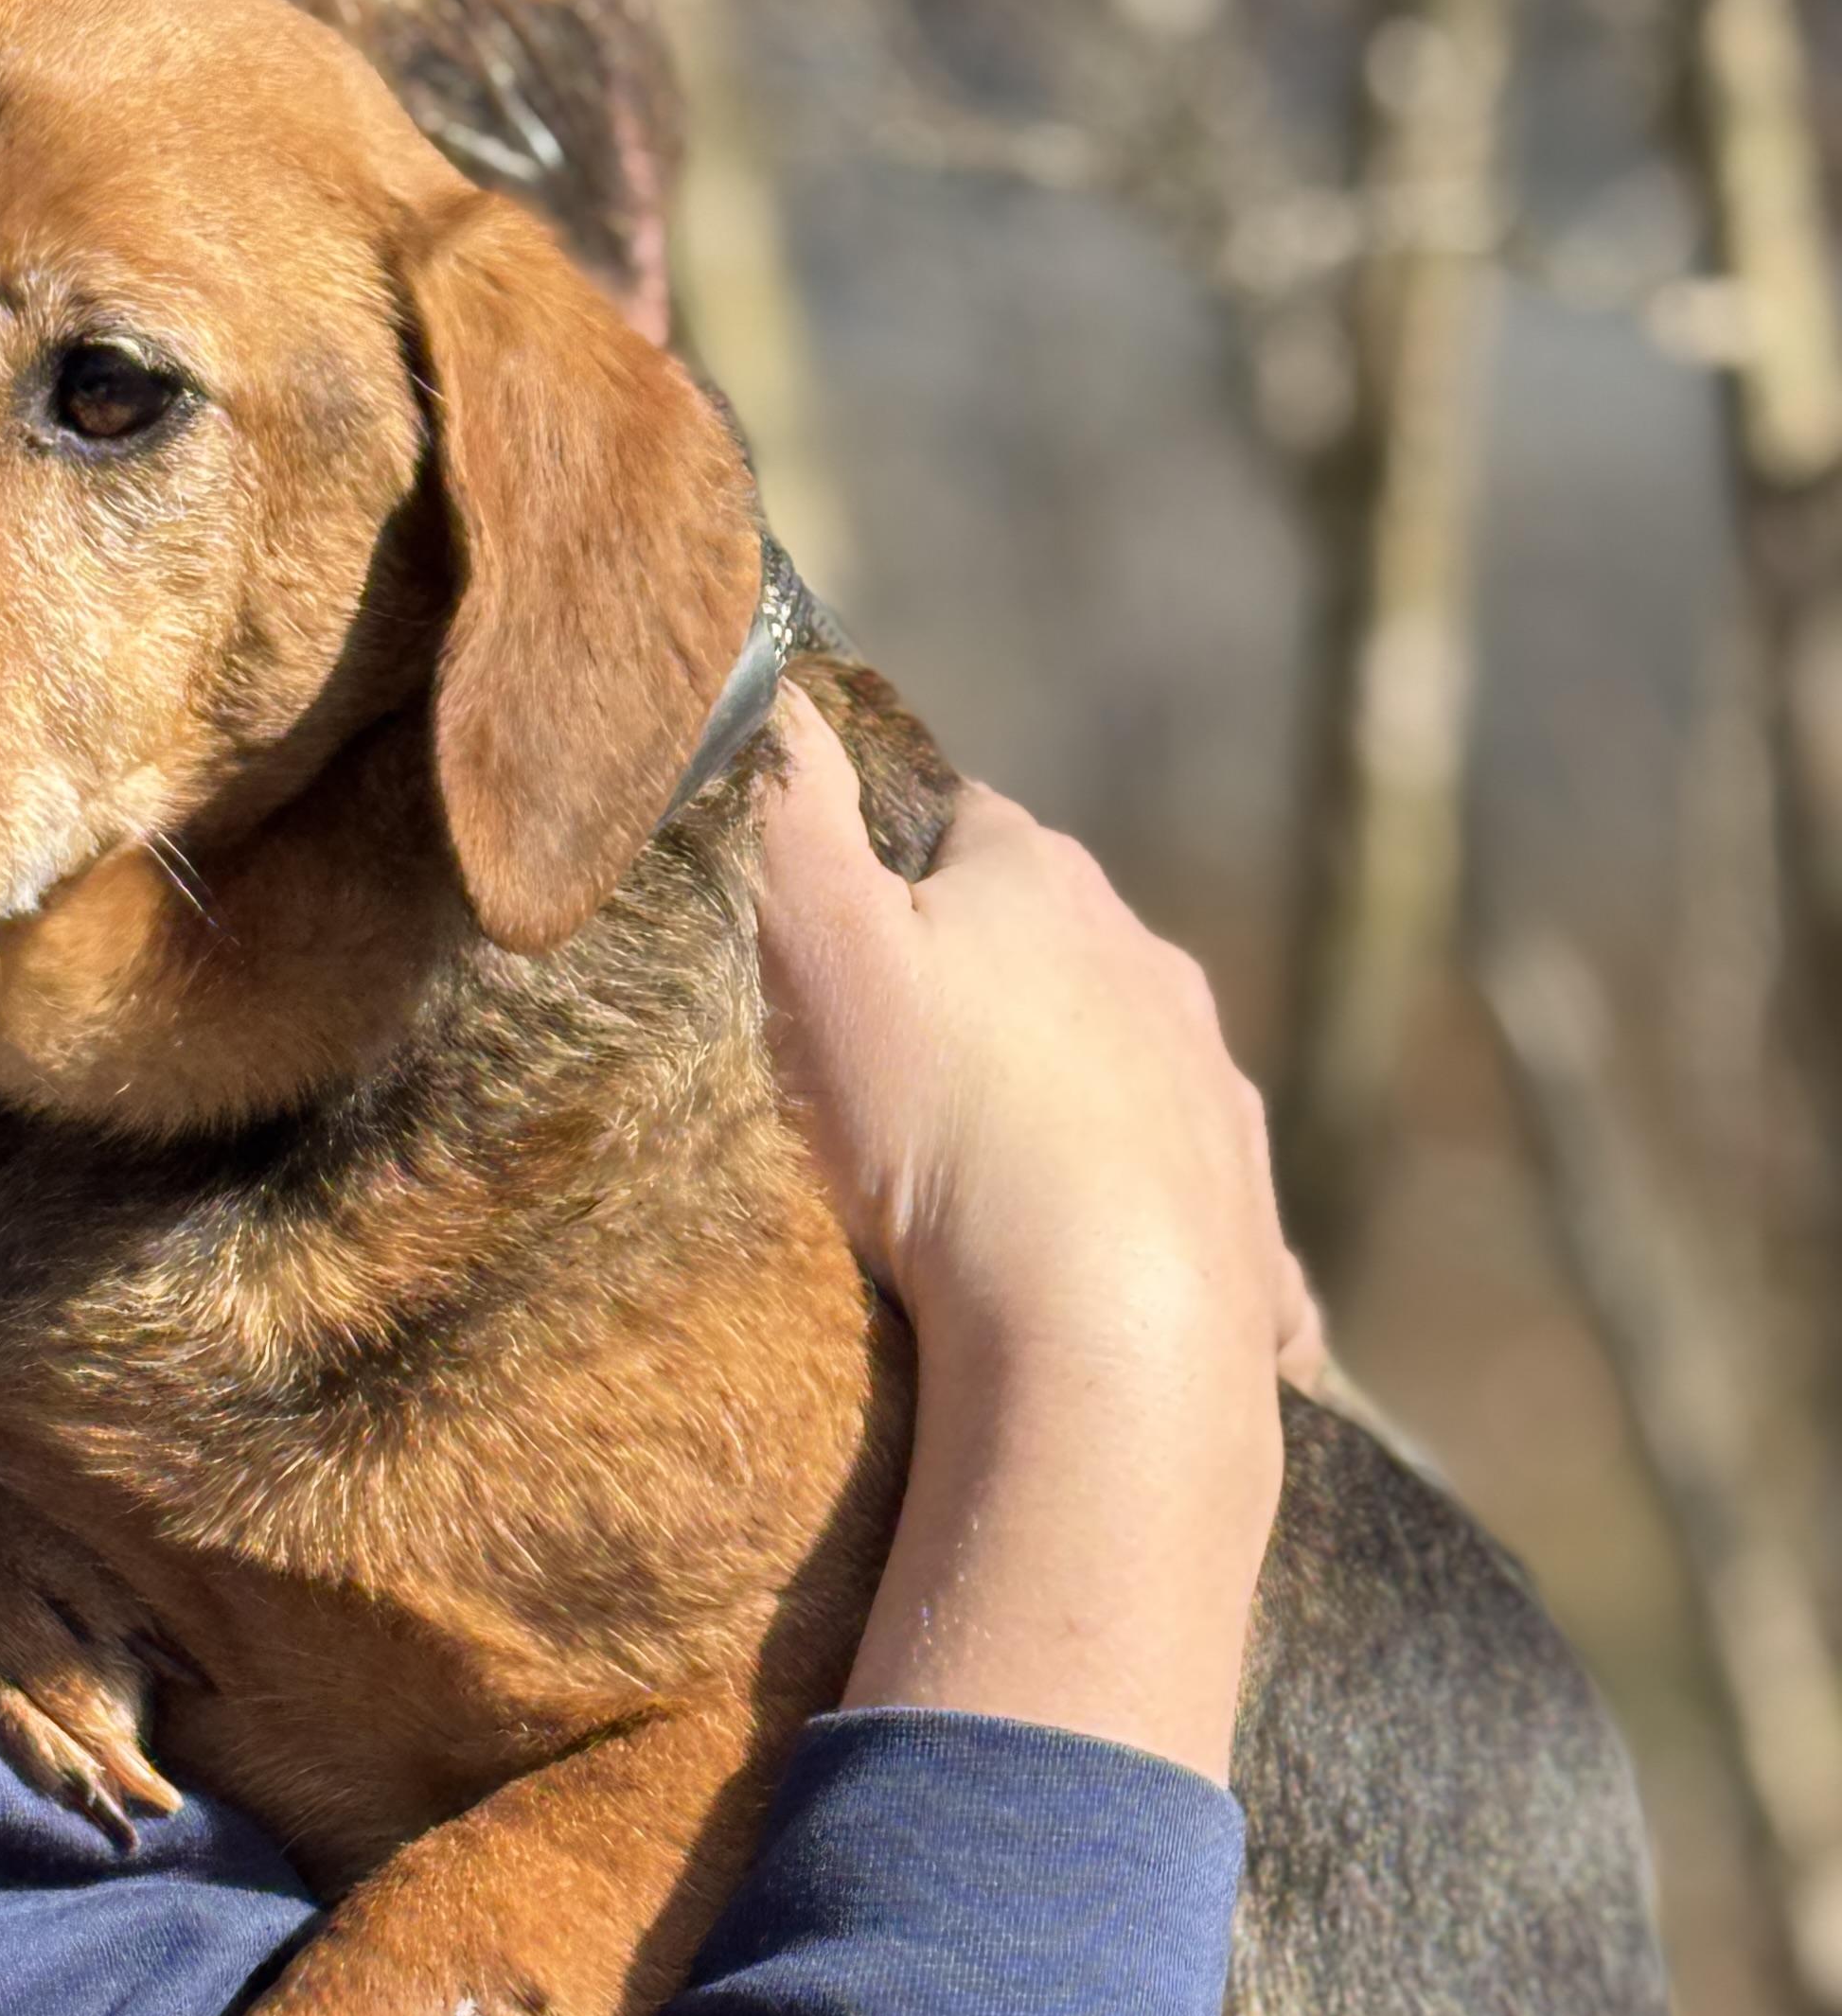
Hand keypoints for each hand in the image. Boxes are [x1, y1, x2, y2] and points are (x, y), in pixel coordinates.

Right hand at [756, 693, 1320, 1779]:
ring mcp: (1212, 1096)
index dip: (884, 870)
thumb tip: (771, 684)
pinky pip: (1186, 1204)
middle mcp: (1153, 969)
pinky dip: (1138, 1227)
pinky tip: (1090, 1289)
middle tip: (884, 1079)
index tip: (828, 939)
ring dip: (1063, 1104)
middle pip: (1051, 947)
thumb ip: (783, 810)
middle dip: (980, 990)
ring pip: (1126, 1069)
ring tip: (977, 1188)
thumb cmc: (942, 1131)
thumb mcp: (820, 950)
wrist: (1108, 1331)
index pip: (957, 824)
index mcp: (1045, 885)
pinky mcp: (1244, 1222)